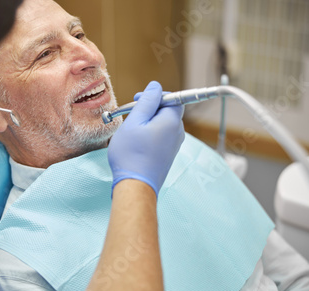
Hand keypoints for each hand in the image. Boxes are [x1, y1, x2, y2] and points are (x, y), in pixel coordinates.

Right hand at [108, 81, 184, 195]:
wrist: (135, 185)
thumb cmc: (131, 154)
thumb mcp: (134, 121)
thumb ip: (147, 101)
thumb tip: (155, 86)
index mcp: (172, 121)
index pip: (173, 98)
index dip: (155, 95)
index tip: (138, 99)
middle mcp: (177, 133)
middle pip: (168, 111)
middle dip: (151, 108)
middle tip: (132, 113)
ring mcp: (174, 145)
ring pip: (163, 124)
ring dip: (149, 122)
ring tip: (132, 129)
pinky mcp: (168, 155)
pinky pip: (162, 136)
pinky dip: (150, 134)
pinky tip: (137, 141)